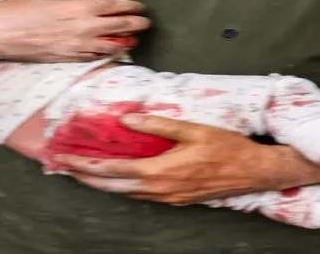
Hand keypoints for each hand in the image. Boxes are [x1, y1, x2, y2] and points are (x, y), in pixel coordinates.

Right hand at [0, 0, 149, 62]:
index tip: (140, 7)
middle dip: (136, 25)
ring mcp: (77, 45)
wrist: (0, 33)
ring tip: (134, 41)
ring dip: (125, 42)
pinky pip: (94, 56)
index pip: (114, 6)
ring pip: (110, 45)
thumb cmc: (20, 10)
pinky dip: (106, 54)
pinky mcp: (68, 59)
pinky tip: (111, 53)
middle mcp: (83, 27)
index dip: (130, 7)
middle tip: (146, 24)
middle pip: (119, 26)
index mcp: (79, 7)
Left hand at [51, 115, 311, 204]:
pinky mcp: (176, 198)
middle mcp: (159, 189)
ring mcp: (168, 197)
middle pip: (112, 186)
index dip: (85, 164)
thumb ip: (158, 126)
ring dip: (103, 182)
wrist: (255, 172)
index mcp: (159, 171)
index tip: (65, 158)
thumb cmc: (227, 148)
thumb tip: (127, 121)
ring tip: (84, 171)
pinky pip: (141, 194)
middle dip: (86, 177)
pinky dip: (123, 185)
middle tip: (64, 167)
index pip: (112, 169)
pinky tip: (120, 176)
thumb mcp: (193, 130)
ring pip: (125, 192)